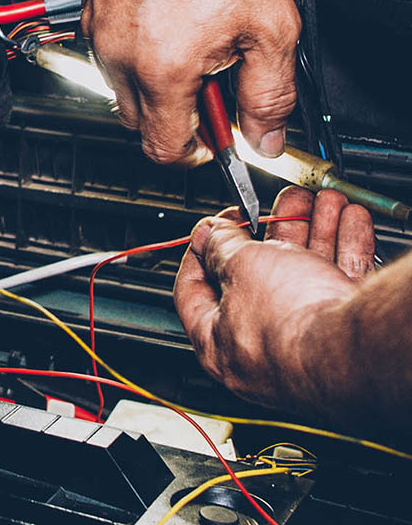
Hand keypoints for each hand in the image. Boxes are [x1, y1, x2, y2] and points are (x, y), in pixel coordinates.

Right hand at [81, 0, 300, 163]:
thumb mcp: (271, 30)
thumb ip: (270, 96)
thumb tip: (266, 138)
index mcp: (162, 70)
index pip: (163, 147)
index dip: (194, 151)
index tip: (210, 138)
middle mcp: (119, 56)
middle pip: (138, 121)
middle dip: (174, 113)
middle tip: (209, 80)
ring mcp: (100, 32)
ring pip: (120, 85)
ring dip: (151, 79)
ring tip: (187, 39)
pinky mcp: (90, 10)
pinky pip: (107, 50)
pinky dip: (134, 48)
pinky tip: (165, 18)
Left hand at [174, 186, 374, 408]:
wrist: (357, 347)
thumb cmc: (289, 321)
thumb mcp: (239, 266)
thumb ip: (220, 246)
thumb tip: (208, 234)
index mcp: (218, 343)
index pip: (194, 291)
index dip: (200, 251)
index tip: (211, 228)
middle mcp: (260, 348)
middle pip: (257, 276)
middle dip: (273, 231)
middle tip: (278, 206)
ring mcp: (303, 342)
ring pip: (303, 273)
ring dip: (315, 230)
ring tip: (323, 202)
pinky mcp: (342, 334)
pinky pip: (338, 282)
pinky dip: (345, 247)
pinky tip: (350, 220)